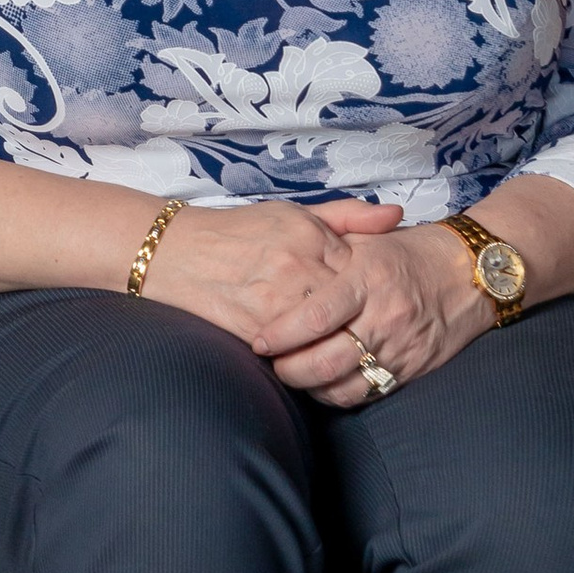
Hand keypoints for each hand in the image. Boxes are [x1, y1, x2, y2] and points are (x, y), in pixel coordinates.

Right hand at [143, 198, 399, 362]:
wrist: (176, 254)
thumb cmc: (240, 232)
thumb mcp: (294, 213)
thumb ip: (348, 215)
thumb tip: (397, 217)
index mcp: (311, 234)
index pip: (363, 271)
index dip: (366, 291)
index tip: (365, 301)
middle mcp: (299, 266)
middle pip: (351, 308)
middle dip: (359, 324)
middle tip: (364, 333)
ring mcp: (279, 301)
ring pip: (330, 335)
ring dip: (338, 346)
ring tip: (343, 351)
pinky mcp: (259, 331)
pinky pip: (298, 354)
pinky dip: (308, 359)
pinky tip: (311, 358)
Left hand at [267, 214, 491, 405]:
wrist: (472, 273)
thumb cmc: (412, 252)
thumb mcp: (370, 237)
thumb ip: (328, 248)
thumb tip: (287, 265)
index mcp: (367, 278)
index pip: (315, 316)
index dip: (282, 334)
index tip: (260, 341)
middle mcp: (384, 316)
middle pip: (325, 360)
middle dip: (289, 369)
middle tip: (272, 362)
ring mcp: (399, 346)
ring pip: (343, 385)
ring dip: (310, 387)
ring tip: (294, 374)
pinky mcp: (411, 369)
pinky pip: (367, 393)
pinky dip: (338, 394)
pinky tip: (324, 384)